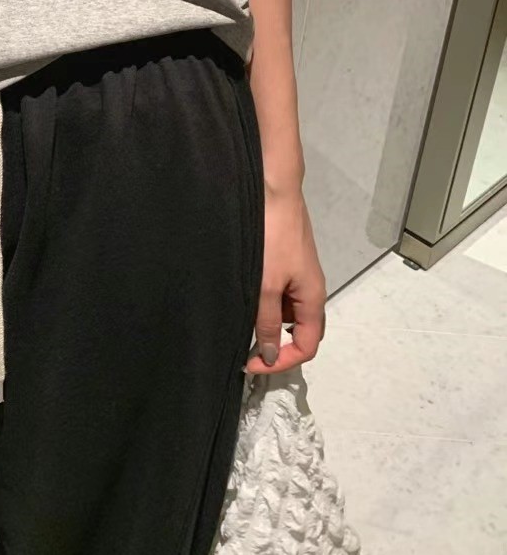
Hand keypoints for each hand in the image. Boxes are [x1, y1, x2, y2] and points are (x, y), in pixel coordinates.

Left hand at [244, 186, 326, 374]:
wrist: (274, 191)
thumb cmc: (272, 239)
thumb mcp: (266, 286)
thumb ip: (268, 322)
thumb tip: (269, 355)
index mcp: (313, 300)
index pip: (307, 347)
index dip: (282, 362)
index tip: (252, 363)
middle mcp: (310, 289)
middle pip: (300, 331)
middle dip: (275, 344)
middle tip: (245, 347)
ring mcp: (298, 274)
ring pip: (287, 310)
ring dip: (267, 320)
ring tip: (240, 319)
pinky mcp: (286, 260)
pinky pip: (278, 291)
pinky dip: (264, 301)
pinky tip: (245, 293)